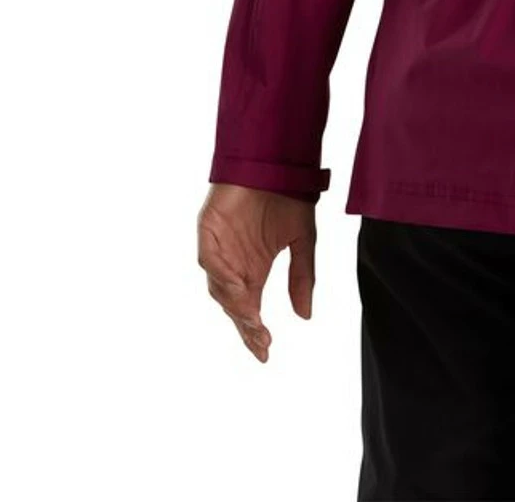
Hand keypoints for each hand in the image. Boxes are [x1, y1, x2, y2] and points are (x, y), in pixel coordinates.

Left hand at [197, 184, 316, 361]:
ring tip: (252, 318)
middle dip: (246, 324)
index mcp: (253, 269)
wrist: (278, 160)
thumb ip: (302, 276)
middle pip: (233, 304)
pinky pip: (209, 260)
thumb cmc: (288, 196)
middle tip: (260, 340)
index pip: (249, 308)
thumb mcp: (303, 240)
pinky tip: (238, 286)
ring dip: (234, 303)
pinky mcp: (208, 231)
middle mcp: (233, 263)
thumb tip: (305, 317)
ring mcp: (219, 248)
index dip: (254, 332)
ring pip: (219, 286)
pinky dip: (221, 275)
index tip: (266, 353)